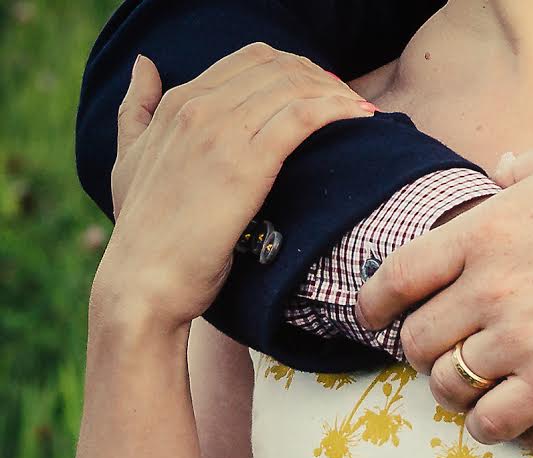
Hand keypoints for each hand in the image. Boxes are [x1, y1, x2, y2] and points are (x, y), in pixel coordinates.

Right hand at [93, 44, 374, 332]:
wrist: (145, 280)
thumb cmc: (145, 231)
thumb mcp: (128, 160)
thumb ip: (136, 110)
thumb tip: (145, 64)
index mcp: (177, 102)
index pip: (251, 60)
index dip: (296, 70)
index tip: (323, 91)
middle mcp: (198, 107)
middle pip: (278, 68)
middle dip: (322, 79)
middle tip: (350, 102)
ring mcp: (221, 133)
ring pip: (294, 88)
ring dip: (337, 94)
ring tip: (362, 111)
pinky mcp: (247, 164)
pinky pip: (303, 117)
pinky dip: (337, 110)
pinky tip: (361, 118)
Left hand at [353, 145, 532, 444]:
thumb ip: (527, 168)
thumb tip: (502, 167)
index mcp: (485, 230)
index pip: (395, 276)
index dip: (375, 305)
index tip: (376, 319)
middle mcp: (490, 286)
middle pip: (417, 339)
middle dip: (424, 353)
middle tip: (444, 358)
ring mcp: (521, 339)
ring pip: (449, 384)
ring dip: (456, 391)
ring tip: (473, 390)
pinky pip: (493, 421)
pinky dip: (489, 424)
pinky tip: (503, 418)